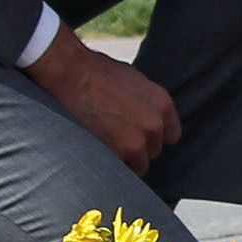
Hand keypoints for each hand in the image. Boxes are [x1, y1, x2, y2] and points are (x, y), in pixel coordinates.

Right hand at [29, 32, 182, 172]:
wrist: (69, 74)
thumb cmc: (96, 71)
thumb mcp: (133, 80)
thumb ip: (146, 102)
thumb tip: (147, 115)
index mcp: (162, 104)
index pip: (172, 136)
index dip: (154, 137)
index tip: (141, 137)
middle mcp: (154, 125)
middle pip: (153, 151)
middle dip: (137, 148)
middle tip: (116, 138)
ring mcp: (136, 142)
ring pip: (138, 165)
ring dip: (124, 159)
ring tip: (105, 145)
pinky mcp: (116, 154)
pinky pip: (119, 170)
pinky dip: (109, 164)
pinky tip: (97, 150)